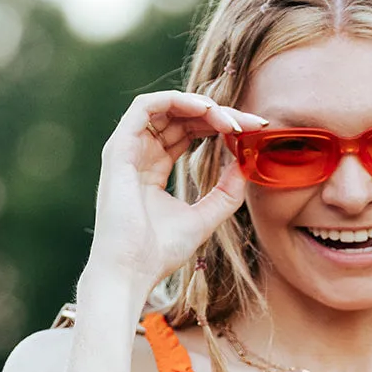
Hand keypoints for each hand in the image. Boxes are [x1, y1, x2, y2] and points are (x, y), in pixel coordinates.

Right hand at [83, 91, 265, 300]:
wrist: (131, 270)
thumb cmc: (159, 252)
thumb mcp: (205, 217)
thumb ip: (226, 192)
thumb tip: (247, 164)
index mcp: (153, 169)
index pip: (189, 133)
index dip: (220, 127)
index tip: (253, 132)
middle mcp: (139, 154)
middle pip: (182, 117)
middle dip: (219, 115)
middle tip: (251, 123)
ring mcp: (127, 149)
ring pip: (166, 107)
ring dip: (201, 106)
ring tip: (230, 120)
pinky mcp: (118, 148)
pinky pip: (145, 107)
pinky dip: (176, 100)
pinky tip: (205, 110)